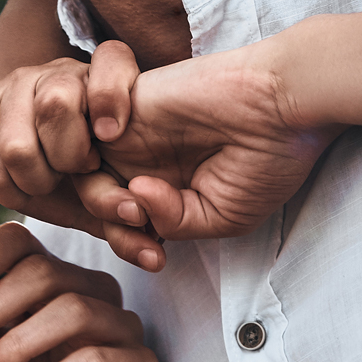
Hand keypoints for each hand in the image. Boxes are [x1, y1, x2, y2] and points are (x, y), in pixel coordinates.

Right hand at [0, 46, 165, 271]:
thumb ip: (125, 218)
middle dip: (68, 156)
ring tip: (47, 182)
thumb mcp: (98, 184)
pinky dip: (8, 189)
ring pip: (19, 144)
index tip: (111, 134)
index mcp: (97, 80)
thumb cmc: (62, 163)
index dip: (111, 92)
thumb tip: (155, 258)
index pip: (111, 58)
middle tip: (77, 172)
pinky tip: (20, 185)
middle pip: (58, 103)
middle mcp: (56, 74)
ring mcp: (12, 87)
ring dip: (36, 180)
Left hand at [89, 35, 341, 238]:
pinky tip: (121, 167)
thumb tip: (134, 197)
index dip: (129, 245)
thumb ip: (173, 221)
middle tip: (140, 229)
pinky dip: (83, 147)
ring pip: (80, 169)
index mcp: (169, 187)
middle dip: (110, 226)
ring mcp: (133, 132)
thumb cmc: (266, 159)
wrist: (282, 104)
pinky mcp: (126, 102)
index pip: (124, 222)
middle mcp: (145, 159)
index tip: (155, 258)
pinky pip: (78, 123)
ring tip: (132, 201)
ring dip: (96, 196)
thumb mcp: (221, 216)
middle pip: (95, 199)